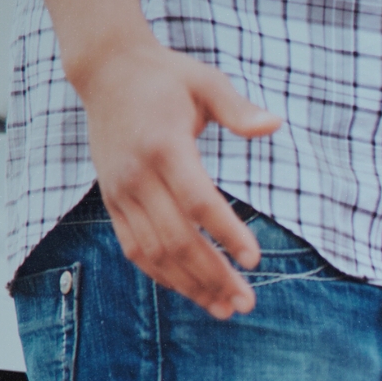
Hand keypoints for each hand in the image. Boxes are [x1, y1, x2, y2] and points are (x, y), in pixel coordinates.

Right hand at [74, 39, 281, 318]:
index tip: (255, 260)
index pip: (197, 200)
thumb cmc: (167, 78)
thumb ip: (238, 108)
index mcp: (164, 147)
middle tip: (247, 302)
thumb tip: (274, 124)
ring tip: (226, 308)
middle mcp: (137, 175)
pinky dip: (163, 275)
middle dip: (213, 275)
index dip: (226, 232)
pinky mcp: (112, 201)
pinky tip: (194, 292)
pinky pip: (135, 248)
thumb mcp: (206, 81)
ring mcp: (121, 191)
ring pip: (154, 251)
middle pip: (177, 237)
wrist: (107, 72)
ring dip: (190, 284)